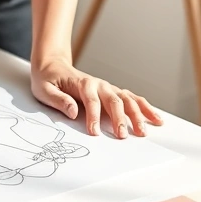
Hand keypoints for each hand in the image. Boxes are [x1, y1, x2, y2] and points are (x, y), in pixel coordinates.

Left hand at [31, 57, 162, 137]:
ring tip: (144, 131)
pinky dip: (145, 108)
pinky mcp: (113, 92)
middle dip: (119, 119)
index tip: (95, 132)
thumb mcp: (44, 89)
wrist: (53, 66)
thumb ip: (58, 100)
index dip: (94, 117)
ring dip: (137, 115)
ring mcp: (108, 88)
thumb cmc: (47, 79)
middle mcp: (99, 84)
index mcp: (83, 83)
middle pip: (114, 101)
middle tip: (122, 136)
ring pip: (128, 100)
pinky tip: (156, 119)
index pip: (91, 101)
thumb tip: (73, 110)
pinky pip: (133, 99)